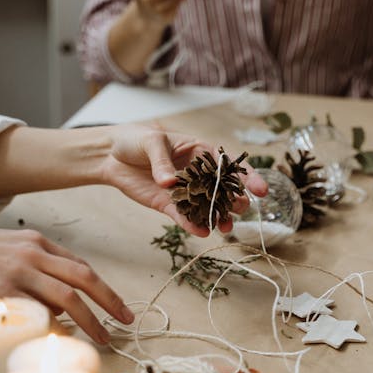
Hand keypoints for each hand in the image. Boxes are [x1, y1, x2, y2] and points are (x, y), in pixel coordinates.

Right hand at [0, 224, 133, 343]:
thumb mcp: (9, 247)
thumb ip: (36, 265)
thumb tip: (60, 297)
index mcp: (38, 242)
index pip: (81, 266)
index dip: (105, 288)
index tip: (119, 307)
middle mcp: (33, 254)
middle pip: (83, 278)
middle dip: (110, 301)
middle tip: (126, 321)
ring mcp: (18, 272)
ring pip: (67, 298)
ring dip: (90, 321)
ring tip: (102, 338)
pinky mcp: (2, 291)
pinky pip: (37, 313)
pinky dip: (55, 328)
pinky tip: (64, 340)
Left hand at [102, 126, 268, 235]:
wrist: (112, 155)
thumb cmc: (136, 139)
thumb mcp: (151, 143)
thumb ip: (162, 162)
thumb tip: (170, 181)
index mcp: (200, 152)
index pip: (229, 165)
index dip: (248, 177)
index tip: (261, 190)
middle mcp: (197, 175)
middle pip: (222, 190)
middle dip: (234, 201)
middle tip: (240, 208)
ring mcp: (184, 192)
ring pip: (206, 207)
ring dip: (217, 217)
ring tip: (225, 227)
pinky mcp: (168, 205)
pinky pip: (183, 217)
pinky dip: (192, 225)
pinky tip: (201, 232)